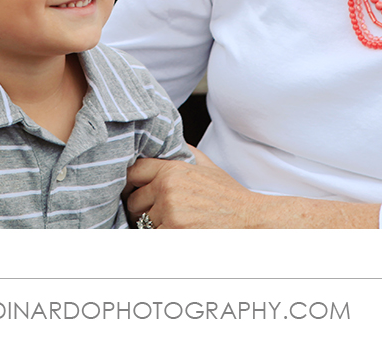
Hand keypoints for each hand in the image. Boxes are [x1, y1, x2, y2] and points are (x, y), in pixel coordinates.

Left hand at [125, 145, 262, 227]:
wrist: (250, 220)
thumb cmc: (228, 196)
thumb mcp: (206, 165)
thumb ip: (183, 153)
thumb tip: (167, 144)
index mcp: (172, 170)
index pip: (133, 172)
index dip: (132, 183)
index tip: (135, 190)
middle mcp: (167, 190)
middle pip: (133, 202)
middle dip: (141, 210)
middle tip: (157, 214)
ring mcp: (170, 213)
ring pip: (142, 223)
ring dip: (152, 227)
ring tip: (171, 225)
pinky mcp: (174, 234)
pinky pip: (152, 237)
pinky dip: (161, 238)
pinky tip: (176, 234)